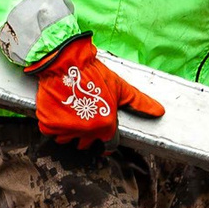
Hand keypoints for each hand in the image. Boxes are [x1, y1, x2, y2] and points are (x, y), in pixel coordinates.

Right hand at [29, 34, 164, 147]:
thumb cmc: (95, 74)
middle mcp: (86, 131)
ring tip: (71, 113)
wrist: (64, 62)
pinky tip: (59, 110)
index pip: (109, 145)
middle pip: (87, 144)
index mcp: (106, 125)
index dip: (107, 142)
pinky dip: (53, 124)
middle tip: (85, 118)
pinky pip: (51, 132)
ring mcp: (66, 129)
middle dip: (87, 134)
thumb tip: (160, 112)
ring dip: (69, 131)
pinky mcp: (49, 125)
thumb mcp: (121, 88)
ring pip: (67, 139)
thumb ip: (140, 103)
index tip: (103, 139)